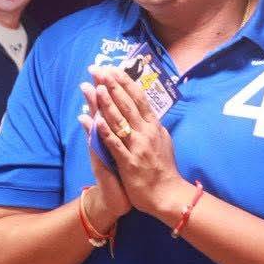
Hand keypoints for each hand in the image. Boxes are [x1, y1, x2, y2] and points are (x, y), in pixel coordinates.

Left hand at [83, 67, 193, 222]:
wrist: (167, 195)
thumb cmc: (163, 168)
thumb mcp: (163, 141)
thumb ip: (153, 126)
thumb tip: (147, 111)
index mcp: (154, 126)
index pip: (138, 98)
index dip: (124, 82)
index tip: (113, 68)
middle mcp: (146, 133)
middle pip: (127, 104)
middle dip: (112, 85)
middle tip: (98, 69)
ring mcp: (138, 147)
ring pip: (120, 120)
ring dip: (107, 103)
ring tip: (96, 87)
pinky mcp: (129, 162)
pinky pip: (115, 145)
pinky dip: (106, 132)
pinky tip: (96, 120)